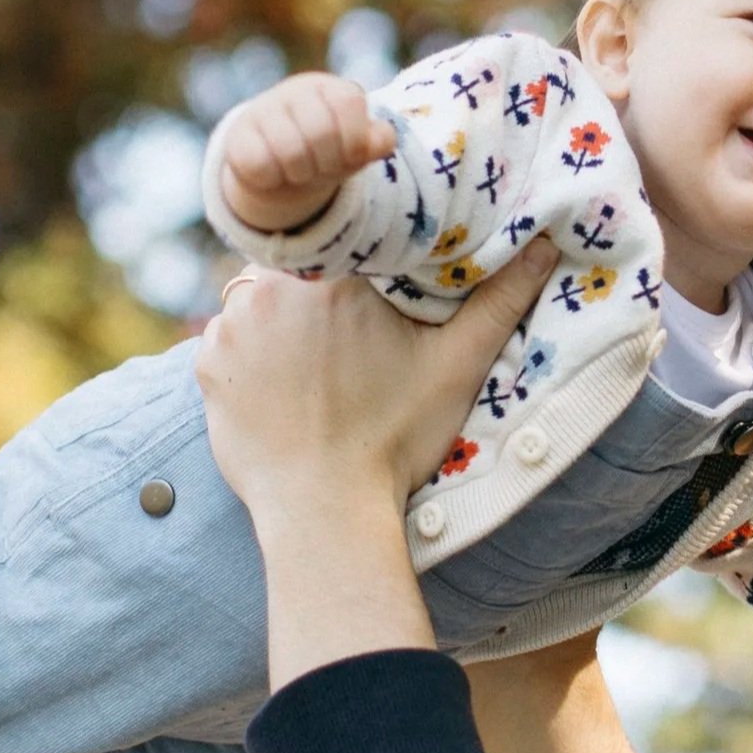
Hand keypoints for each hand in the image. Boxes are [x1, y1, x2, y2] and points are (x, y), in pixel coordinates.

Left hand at [195, 248, 553, 686]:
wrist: (326, 513)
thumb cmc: (396, 439)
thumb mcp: (457, 366)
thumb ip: (499, 299)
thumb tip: (546, 245)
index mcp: (337, 273)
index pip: (344, 239)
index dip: (357, 264)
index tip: (372, 297)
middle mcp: (273, 287)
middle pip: (298, 267)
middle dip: (317, 292)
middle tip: (346, 340)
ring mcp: (232, 328)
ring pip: (257, 300)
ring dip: (278, 321)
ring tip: (314, 367)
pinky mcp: (207, 366)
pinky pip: (224, 341)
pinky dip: (247, 357)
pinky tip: (281, 389)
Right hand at [214, 70, 396, 236]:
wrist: (280, 165)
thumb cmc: (327, 153)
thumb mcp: (356, 147)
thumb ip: (376, 141)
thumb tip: (383, 138)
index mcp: (330, 88)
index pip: (349, 103)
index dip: (353, 140)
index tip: (348, 155)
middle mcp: (295, 91)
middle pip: (321, 131)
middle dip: (327, 162)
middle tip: (321, 167)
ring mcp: (263, 110)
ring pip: (291, 152)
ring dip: (301, 174)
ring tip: (299, 171)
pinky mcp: (238, 135)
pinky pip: (260, 166)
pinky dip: (273, 179)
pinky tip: (274, 172)